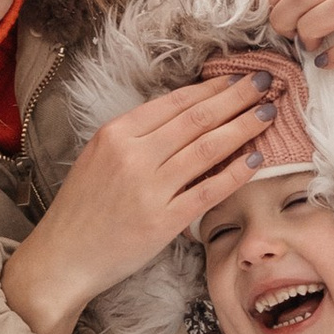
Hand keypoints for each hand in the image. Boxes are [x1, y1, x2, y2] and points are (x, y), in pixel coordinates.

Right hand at [2, 73, 276, 333]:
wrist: (64, 256)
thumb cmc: (83, 207)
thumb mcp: (100, 156)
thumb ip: (138, 136)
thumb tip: (187, 114)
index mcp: (116, 133)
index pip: (175, 102)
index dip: (212, 87)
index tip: (238, 77)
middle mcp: (133, 155)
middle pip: (197, 118)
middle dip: (236, 97)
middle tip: (266, 82)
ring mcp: (149, 189)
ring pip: (207, 149)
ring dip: (243, 127)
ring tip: (269, 114)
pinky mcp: (163, 221)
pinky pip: (208, 191)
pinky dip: (235, 173)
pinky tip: (256, 159)